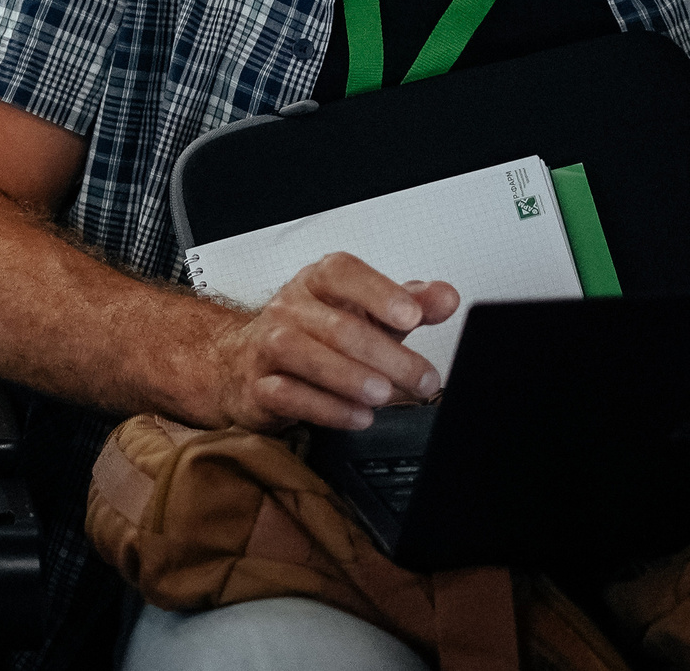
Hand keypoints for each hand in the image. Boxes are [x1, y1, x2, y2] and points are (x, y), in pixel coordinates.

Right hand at [207, 253, 459, 431]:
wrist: (245, 362)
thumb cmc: (315, 334)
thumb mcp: (366, 313)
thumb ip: (410, 303)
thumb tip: (445, 297)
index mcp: (317, 282)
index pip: (343, 273)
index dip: (379, 293)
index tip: (411, 316)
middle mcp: (289, 307)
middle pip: (338, 326)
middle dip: (387, 355)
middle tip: (422, 378)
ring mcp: (268, 345)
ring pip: (304, 354)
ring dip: (351, 377)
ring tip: (385, 394)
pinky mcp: (258, 385)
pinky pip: (287, 394)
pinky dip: (327, 408)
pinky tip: (358, 416)